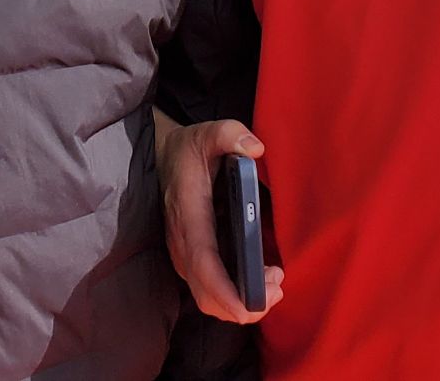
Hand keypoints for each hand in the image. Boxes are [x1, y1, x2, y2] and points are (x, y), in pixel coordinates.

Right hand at [156, 112, 283, 323]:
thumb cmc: (188, 149)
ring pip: (208, 298)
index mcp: (189, 215)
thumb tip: (255, 148)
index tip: (251, 306)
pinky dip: (234, 296)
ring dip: (240, 304)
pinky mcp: (191, 258)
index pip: (203, 263)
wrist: (161, 156)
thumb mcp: (207, 132)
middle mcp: (183, 243)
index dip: (225, 291)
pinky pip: (209, 290)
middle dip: (243, 305)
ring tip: (274, 284)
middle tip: (277, 286)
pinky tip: (260, 279)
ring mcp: (184, 254)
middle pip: (207, 295)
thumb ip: (230, 133)